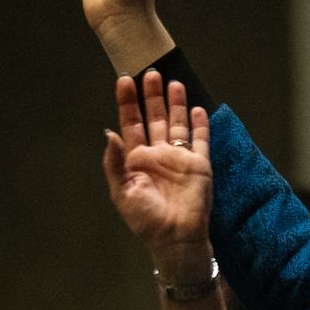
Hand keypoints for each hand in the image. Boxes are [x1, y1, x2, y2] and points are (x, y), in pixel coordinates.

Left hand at [103, 70, 211, 265]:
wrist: (174, 238)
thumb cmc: (145, 219)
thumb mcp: (121, 191)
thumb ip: (114, 162)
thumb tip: (109, 132)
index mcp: (136, 159)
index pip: (130, 124)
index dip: (127, 103)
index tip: (124, 81)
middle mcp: (158, 154)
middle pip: (155, 118)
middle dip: (152, 96)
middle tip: (151, 72)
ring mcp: (179, 158)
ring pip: (178, 124)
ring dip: (176, 104)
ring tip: (173, 82)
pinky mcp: (199, 165)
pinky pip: (200, 140)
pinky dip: (200, 124)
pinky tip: (197, 108)